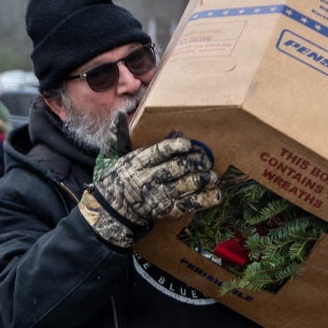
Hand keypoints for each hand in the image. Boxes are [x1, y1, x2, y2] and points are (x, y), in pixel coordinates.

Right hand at [80, 113, 220, 247]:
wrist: (111, 212)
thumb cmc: (115, 179)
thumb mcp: (110, 157)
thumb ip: (117, 136)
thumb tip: (118, 116)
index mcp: (136, 163)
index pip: (157, 153)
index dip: (174, 148)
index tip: (188, 144)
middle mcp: (148, 180)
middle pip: (174, 169)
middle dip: (193, 164)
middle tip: (206, 160)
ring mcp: (159, 196)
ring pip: (184, 187)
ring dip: (201, 181)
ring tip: (213, 176)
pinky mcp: (167, 210)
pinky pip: (188, 205)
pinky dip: (204, 201)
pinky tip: (216, 195)